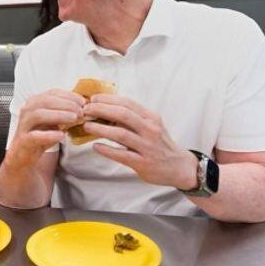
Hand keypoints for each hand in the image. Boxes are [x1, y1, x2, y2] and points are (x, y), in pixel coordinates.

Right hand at [9, 89, 84, 166]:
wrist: (23, 154)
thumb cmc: (40, 135)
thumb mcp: (53, 121)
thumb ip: (65, 113)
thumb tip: (83, 107)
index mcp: (35, 102)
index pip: (53, 93)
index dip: (69, 96)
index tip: (83, 102)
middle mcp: (27, 110)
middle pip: (46, 101)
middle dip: (66, 104)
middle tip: (81, 111)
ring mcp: (24, 125)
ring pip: (39, 115)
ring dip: (58, 115)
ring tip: (74, 119)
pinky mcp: (23, 140)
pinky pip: (35, 135)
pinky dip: (49, 135)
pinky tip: (61, 135)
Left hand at [81, 94, 197, 189]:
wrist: (179, 166)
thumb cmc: (160, 144)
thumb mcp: (151, 126)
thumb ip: (133, 118)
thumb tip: (105, 109)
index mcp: (151, 118)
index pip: (127, 103)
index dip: (108, 99)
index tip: (93, 99)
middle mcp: (150, 130)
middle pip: (123, 115)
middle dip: (101, 110)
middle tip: (86, 110)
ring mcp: (147, 147)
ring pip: (121, 134)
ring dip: (101, 129)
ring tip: (87, 126)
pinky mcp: (143, 163)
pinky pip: (121, 155)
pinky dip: (107, 150)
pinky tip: (96, 146)